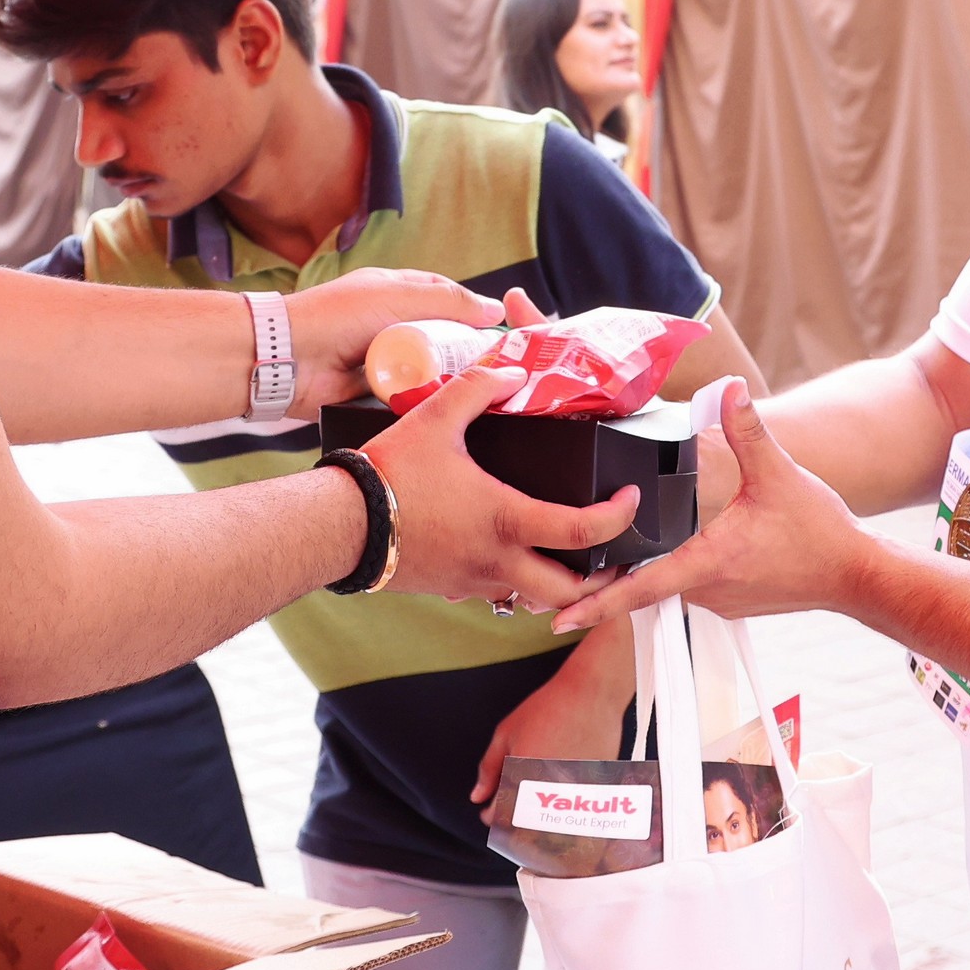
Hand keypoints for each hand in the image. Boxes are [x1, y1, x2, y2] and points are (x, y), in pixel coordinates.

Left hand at [279, 269, 499, 410]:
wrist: (288, 359)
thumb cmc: (339, 316)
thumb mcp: (398, 296)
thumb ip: (448, 301)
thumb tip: (495, 309)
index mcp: (394, 293)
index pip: (444, 297)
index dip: (471, 312)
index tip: (500, 332)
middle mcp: (391, 325)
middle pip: (441, 339)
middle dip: (463, 352)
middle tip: (495, 369)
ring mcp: (383, 359)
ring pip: (428, 370)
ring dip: (445, 379)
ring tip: (477, 392)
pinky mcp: (374, 392)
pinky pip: (409, 397)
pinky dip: (423, 400)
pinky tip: (446, 408)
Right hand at [365, 359, 637, 609]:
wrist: (340, 525)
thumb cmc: (390, 473)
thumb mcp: (436, 417)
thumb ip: (480, 388)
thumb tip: (513, 371)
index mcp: (506, 521)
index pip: (584, 533)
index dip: (618, 518)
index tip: (629, 499)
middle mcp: (497, 561)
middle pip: (569, 594)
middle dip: (599, 582)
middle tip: (609, 554)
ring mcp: (473, 582)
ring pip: (531, 599)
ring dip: (555, 583)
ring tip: (563, 552)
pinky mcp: (450, 589)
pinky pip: (494, 592)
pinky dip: (512, 579)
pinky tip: (504, 550)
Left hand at [471, 633, 634, 817]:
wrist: (591, 694)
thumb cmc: (547, 709)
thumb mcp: (506, 734)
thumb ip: (489, 769)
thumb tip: (477, 797)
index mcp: (522, 780)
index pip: (502, 818)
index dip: (491, 817)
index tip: (489, 812)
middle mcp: (550, 792)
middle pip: (527, 828)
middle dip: (515, 820)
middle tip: (511, 805)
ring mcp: (575, 793)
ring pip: (552, 824)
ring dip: (540, 818)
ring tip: (537, 797)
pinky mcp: (596, 790)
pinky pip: (576, 811)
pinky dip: (565, 807)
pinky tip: (560, 788)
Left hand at [554, 383, 861, 634]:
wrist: (855, 575)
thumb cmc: (820, 532)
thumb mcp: (780, 475)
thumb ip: (748, 431)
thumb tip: (730, 388)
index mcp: (709, 562)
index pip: (641, 590)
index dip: (597, 603)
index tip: (558, 616)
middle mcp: (706, 590)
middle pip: (640, 589)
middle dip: (598, 586)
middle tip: (549, 583)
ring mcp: (716, 600)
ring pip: (662, 587)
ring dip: (631, 578)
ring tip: (589, 564)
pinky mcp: (727, 599)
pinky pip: (684, 587)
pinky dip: (662, 575)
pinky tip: (650, 554)